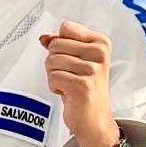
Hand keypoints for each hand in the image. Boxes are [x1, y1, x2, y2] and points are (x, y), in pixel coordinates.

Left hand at [40, 21, 116, 146]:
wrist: (94, 119)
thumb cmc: (84, 88)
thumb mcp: (76, 60)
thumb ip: (61, 44)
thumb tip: (44, 37)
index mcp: (101, 42)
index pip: (65, 27)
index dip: (60, 44)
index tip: (72, 59)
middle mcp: (100, 53)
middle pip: (55, 44)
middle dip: (55, 62)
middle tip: (70, 75)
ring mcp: (93, 70)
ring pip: (51, 61)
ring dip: (54, 75)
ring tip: (69, 85)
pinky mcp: (83, 86)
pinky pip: (53, 77)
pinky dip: (55, 87)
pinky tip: (68, 93)